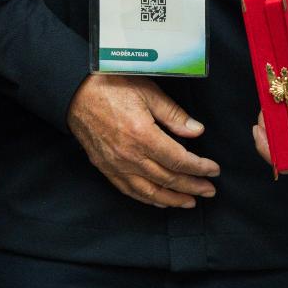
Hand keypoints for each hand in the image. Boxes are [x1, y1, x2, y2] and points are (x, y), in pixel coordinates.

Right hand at [66, 74, 218, 207]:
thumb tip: (196, 132)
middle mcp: (129, 155)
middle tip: (209, 190)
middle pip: (168, 179)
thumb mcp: (147, 91)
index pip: (179, 160)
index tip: (213, 170)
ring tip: (190, 202)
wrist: (74, 92)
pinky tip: (160, 201)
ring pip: (150, 191)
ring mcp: (115, 164)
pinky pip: (129, 190)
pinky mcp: (105, 167)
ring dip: (173, 199)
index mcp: (142, 135)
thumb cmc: (109, 85)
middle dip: (192, 186)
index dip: (199, 167)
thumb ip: (173, 114)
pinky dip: (148, 199)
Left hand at [251, 74, 287, 176]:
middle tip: (264, 114)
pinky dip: (273, 122)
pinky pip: (281, 134)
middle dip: (268, 136)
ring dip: (269, 127)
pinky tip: (271, 109)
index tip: (262, 130)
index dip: (274, 150)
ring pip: (278, 144)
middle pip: (282, 156)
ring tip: (268, 108)